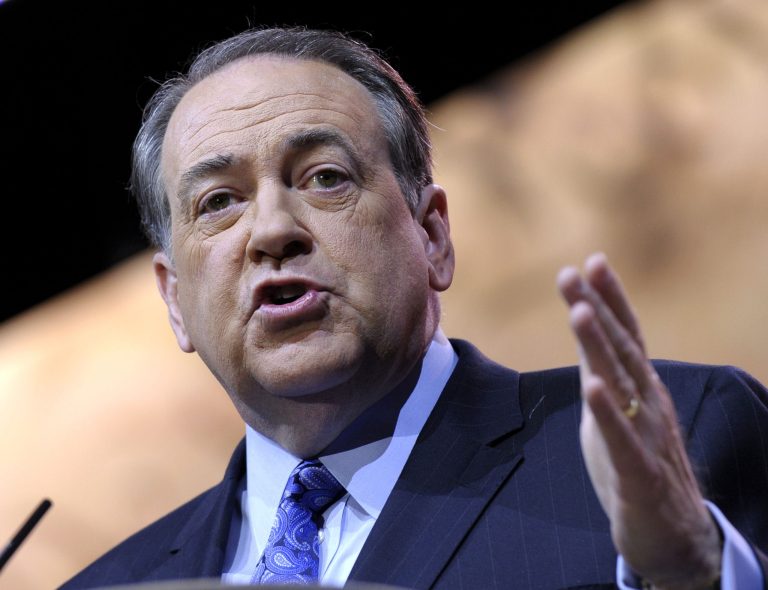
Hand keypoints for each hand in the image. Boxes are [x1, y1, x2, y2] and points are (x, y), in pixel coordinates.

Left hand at [557, 253, 720, 589]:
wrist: (671, 534)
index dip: (610, 299)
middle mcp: (648, 403)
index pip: (626, 335)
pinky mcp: (640, 473)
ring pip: (623, 384)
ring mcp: (647, 436)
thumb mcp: (612, 411)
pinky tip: (593, 387)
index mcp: (640, 388)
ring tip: (580, 312)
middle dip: (597, 308)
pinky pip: (623, 440)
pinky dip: (607, 413)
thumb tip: (584, 331)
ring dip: (600, 346)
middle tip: (573, 272)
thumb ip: (601, 372)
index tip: (591, 262)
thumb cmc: (636, 466)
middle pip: (621, 349)